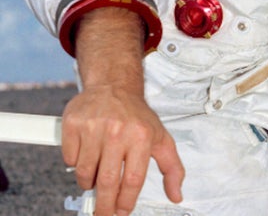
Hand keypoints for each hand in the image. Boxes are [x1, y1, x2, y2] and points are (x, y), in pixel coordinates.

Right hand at [62, 85, 183, 215]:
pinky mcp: (74, 124)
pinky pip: (70, 159)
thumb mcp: (160, 138)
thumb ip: (172, 168)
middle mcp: (118, 131)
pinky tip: (87, 153)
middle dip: (104, 206)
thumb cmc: (137, 116)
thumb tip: (177, 195)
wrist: (114, 86)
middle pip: (108, 182)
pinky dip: (76, 163)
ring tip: (98, 172)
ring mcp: (94, 127)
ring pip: (85, 173)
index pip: (133, 180)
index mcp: (142, 135)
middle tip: (103, 213)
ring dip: (90, 181)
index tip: (122, 211)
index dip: (126, 202)